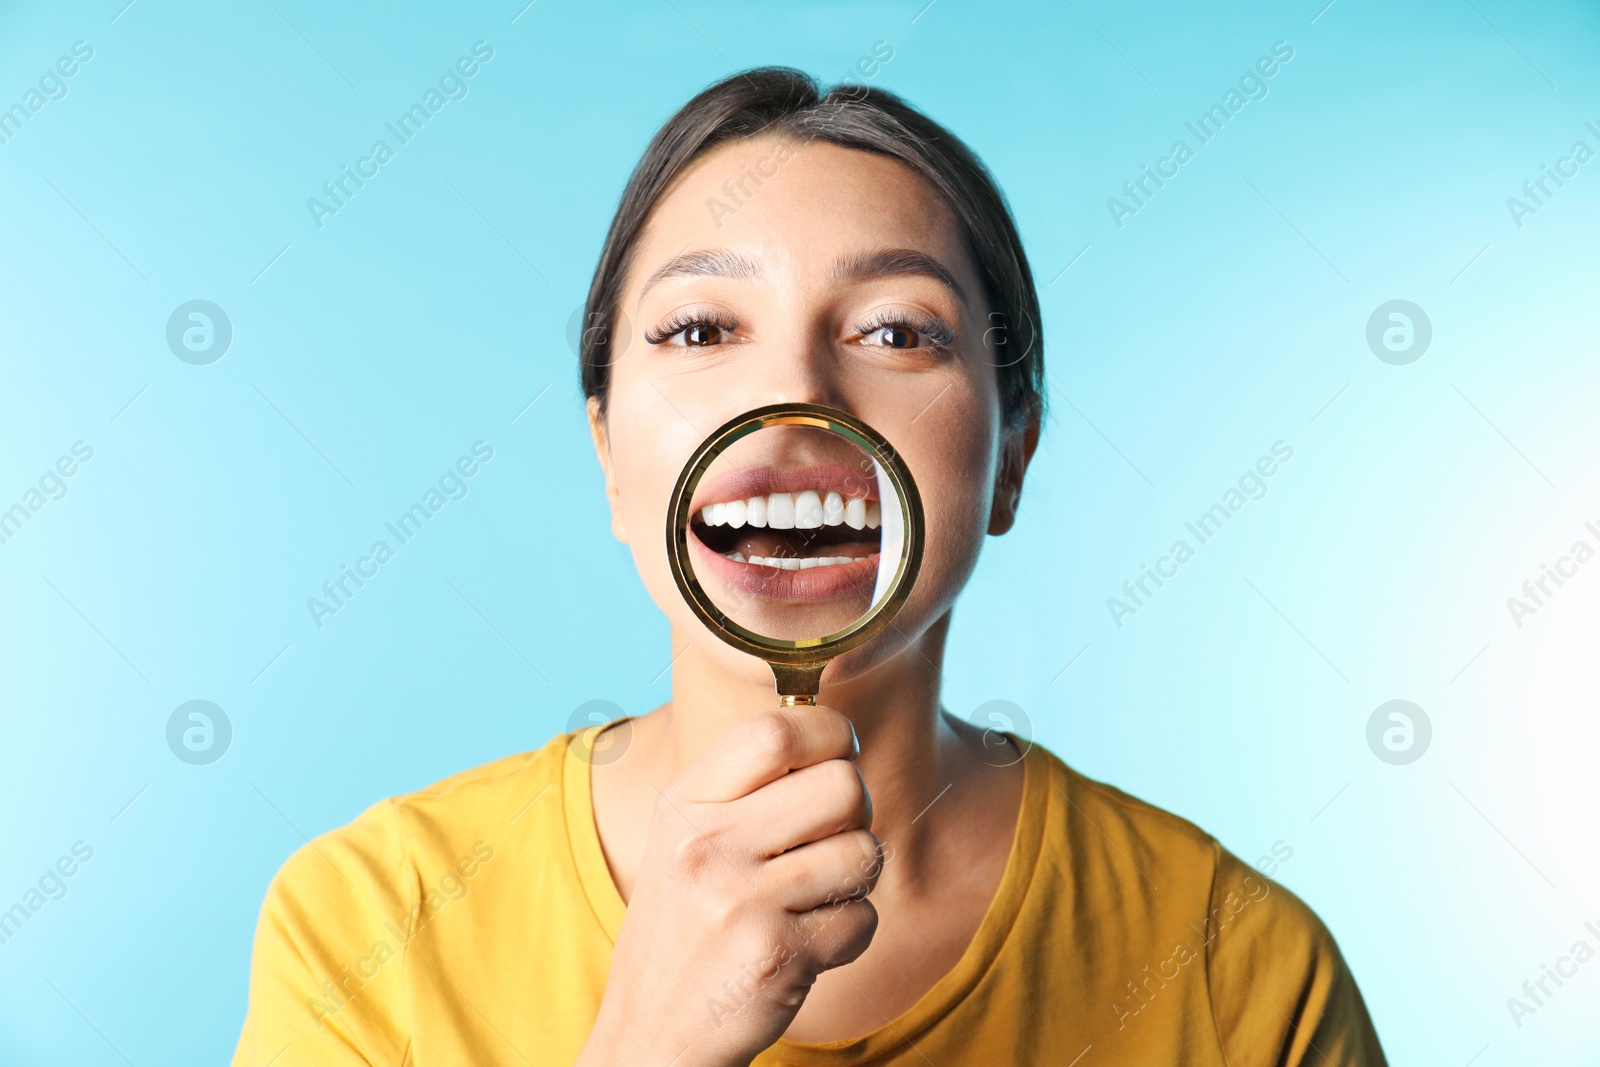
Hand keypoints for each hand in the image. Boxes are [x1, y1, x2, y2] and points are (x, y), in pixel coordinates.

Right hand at [576, 706, 882, 1066]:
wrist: (651, 1033)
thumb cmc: (684, 925)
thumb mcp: (685, 837)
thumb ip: (746, 785)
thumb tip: (835, 733)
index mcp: (685, 802)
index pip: (775, 731)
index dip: (829, 732)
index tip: (836, 753)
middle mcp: (708, 845)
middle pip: (843, 786)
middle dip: (856, 812)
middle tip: (829, 838)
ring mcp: (742, 902)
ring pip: (865, 852)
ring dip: (856, 878)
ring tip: (814, 896)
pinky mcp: (778, 956)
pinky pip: (863, 919)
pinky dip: (850, 933)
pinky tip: (808, 943)